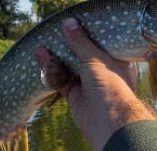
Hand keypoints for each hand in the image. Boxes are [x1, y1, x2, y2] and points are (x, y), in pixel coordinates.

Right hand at [34, 18, 156, 150]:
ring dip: (56, 58)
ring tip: (42, 44)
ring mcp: (88, 86)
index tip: (74, 27)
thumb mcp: (95, 58)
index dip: (88, 37)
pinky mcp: (75, 97)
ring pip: (69, 69)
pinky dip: (50, 70)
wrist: (108, 121)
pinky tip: (41, 57)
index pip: (101, 46)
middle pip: (82, 57)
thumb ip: (80, 42)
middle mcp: (103, 73)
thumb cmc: (111, 85)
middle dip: (68, 47)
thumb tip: (69, 23)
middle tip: (55, 34)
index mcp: (116, 62)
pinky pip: (61, 81)